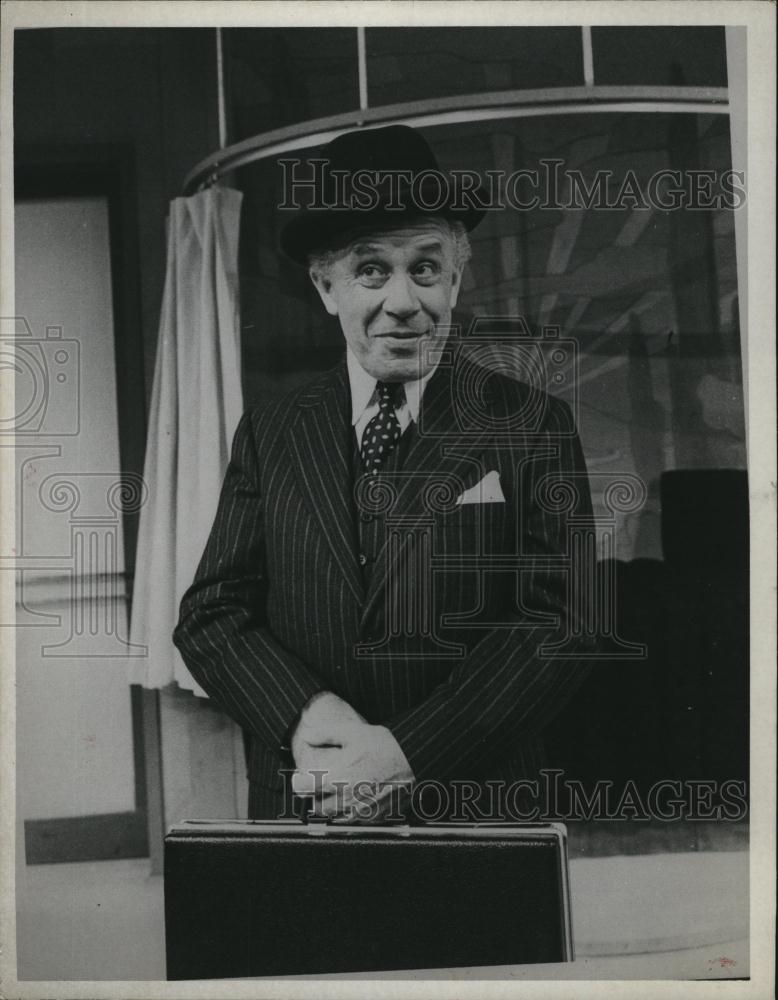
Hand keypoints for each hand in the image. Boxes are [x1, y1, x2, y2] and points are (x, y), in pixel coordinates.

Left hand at [291, 693, 413, 820]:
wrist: (416, 761)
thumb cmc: (386, 746)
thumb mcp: (355, 732)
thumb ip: (326, 734)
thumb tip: (306, 736)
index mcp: (339, 778)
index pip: (304, 788)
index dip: (299, 782)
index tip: (301, 777)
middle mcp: (348, 799)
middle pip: (318, 807)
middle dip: (316, 797)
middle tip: (321, 785)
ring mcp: (361, 812)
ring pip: (335, 818)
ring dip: (332, 807)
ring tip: (339, 792)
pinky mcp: (374, 819)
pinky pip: (353, 823)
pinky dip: (349, 814)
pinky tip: (356, 799)